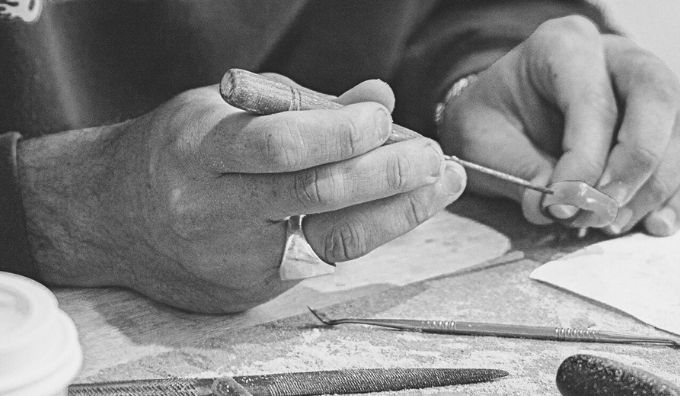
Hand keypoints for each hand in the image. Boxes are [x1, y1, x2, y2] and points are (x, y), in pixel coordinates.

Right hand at [18, 78, 465, 312]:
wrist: (109, 217)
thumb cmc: (176, 151)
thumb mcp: (224, 110)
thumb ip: (302, 105)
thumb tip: (379, 97)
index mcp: (201, 151)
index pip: (279, 145)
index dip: (340, 132)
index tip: (385, 118)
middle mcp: (212, 209)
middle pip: (312, 197)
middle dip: (385, 177)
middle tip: (434, 159)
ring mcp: (230, 259)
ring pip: (329, 240)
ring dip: (395, 212)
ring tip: (437, 186)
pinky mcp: (245, 291)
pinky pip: (318, 260)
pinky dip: (363, 230)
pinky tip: (396, 209)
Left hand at [438, 16, 679, 235]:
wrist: (505, 114)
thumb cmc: (495, 119)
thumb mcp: (484, 137)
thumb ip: (517, 169)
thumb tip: (554, 206)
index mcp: (565, 45)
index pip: (593, 99)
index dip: (583, 158)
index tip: (562, 203)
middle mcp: (619, 57)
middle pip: (657, 99)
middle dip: (634, 166)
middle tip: (600, 210)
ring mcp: (653, 87)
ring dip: (655, 188)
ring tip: (612, 224)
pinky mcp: (670, 124)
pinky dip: (678, 197)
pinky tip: (653, 225)